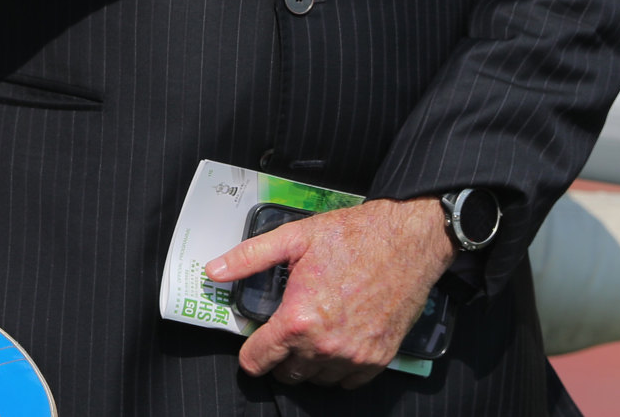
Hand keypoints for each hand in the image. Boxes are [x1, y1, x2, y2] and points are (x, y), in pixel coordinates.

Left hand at [204, 197, 453, 388]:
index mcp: (299, 319)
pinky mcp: (379, 358)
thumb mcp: (293, 238)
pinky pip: (348, 382)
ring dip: (308, 364)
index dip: (250, 354)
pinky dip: (338, 369)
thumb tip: (213, 270)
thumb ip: (249, 258)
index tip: (253, 345)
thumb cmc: (351, 236)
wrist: (406, 242)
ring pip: (316, 381)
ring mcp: (354, 356)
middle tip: (285, 331)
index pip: (258, 360)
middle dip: (279, 358)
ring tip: (311, 334)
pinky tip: (335, 342)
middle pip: (286, 375)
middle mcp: (325, 346)